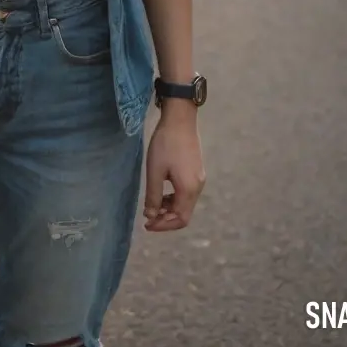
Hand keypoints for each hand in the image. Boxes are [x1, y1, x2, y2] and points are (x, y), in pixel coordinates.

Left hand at [143, 105, 205, 231]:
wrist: (180, 120)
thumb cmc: (165, 144)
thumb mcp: (155, 171)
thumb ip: (153, 196)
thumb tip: (151, 216)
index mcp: (189, 190)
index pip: (180, 219)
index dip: (163, 226)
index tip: (147, 225)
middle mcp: (198, 187)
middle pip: (184, 214)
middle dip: (166, 219)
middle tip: (148, 218)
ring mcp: (199, 179)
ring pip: (185, 203)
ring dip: (169, 208)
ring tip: (152, 205)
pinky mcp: (196, 171)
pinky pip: (186, 193)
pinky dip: (174, 198)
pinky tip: (161, 192)